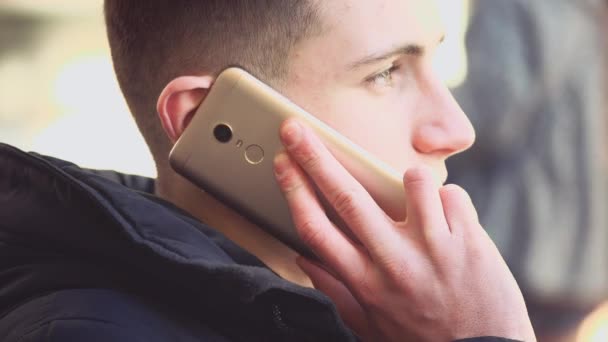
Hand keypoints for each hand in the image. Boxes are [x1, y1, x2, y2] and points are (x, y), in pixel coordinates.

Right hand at [273, 119, 535, 341]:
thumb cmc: (421, 338)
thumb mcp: (370, 323)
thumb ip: (336, 289)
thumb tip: (305, 259)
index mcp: (365, 282)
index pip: (317, 230)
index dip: (294, 191)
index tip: (282, 163)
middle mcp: (394, 262)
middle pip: (346, 198)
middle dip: (314, 157)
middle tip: (296, 128)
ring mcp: (433, 248)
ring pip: (412, 181)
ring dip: (410, 181)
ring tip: (418, 207)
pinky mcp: (469, 240)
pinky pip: (453, 193)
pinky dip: (449, 201)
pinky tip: (451, 227)